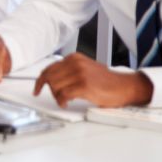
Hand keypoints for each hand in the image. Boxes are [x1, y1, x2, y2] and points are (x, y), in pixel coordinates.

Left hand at [34, 53, 153, 107]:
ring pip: (55, 87)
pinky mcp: (84, 86)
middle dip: (51, 90)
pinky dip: (62, 101)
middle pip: (49, 78)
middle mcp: (75, 63)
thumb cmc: (106, 81)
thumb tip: (51, 79)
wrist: (125, 86)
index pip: (49, 69)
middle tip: (58, 97)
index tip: (37, 89)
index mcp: (74, 58)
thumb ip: (69, 70)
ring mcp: (80, 74)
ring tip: (65, 100)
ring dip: (57, 97)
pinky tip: (66, 103)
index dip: (40, 81)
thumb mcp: (85, 69)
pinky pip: (63, 95)